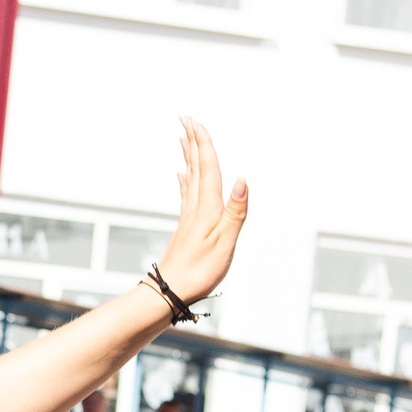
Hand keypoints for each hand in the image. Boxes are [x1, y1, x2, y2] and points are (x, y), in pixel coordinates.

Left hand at [149, 118, 249, 305]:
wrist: (169, 292)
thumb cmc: (199, 272)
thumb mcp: (225, 243)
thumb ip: (235, 211)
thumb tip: (243, 180)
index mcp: (207, 209)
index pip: (207, 168)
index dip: (203, 144)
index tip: (195, 122)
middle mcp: (195, 208)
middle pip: (195, 168)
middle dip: (192, 142)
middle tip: (186, 119)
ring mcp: (189, 218)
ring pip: (189, 179)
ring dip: (188, 156)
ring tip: (183, 139)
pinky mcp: (186, 229)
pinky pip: (186, 196)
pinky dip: (185, 180)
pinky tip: (181, 175)